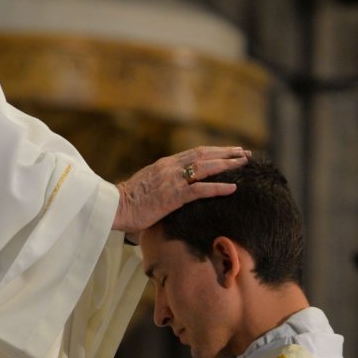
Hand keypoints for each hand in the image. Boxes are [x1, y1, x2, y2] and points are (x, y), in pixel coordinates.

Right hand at [112, 146, 249, 234]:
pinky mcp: (173, 196)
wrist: (113, 207)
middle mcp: (170, 168)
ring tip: (244, 163)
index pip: (195, 153)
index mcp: (164, 165)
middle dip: (226, 153)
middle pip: (204, 155)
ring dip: (227, 164)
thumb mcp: (147, 186)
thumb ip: (162, 183)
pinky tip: (233, 187)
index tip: (230, 150)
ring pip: (205, 167)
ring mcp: (172, 180)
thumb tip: (173, 188)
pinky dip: (218, 187)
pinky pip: (200, 190)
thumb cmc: (128, 202)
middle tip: (244, 152)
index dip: (214, 151)